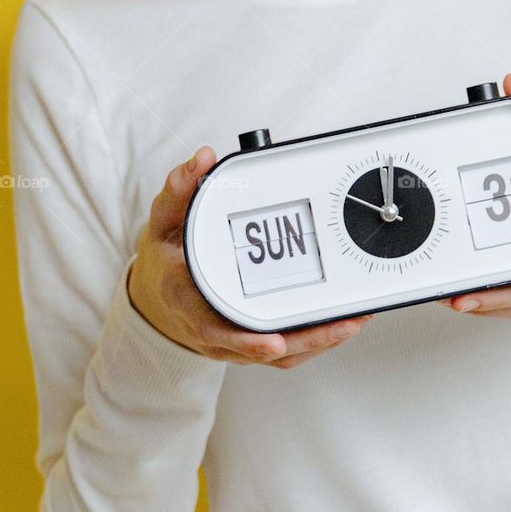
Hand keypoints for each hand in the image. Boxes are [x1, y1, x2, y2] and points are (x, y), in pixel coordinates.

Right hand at [127, 146, 373, 368]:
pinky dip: (315, 341)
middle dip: (304, 339)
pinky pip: (286, 351)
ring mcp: (233, 340)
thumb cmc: (166, 258)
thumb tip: (203, 158)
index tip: (273, 342)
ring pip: (280, 353)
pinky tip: (342, 323)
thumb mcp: (163, 220)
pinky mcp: (250, 343)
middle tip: (342, 324)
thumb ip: (181, 188)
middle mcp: (211, 328)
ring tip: (353, 321)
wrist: (157, 296)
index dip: (244, 339)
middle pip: (260, 345)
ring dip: (318, 341)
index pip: (212, 325)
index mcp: (186, 298)